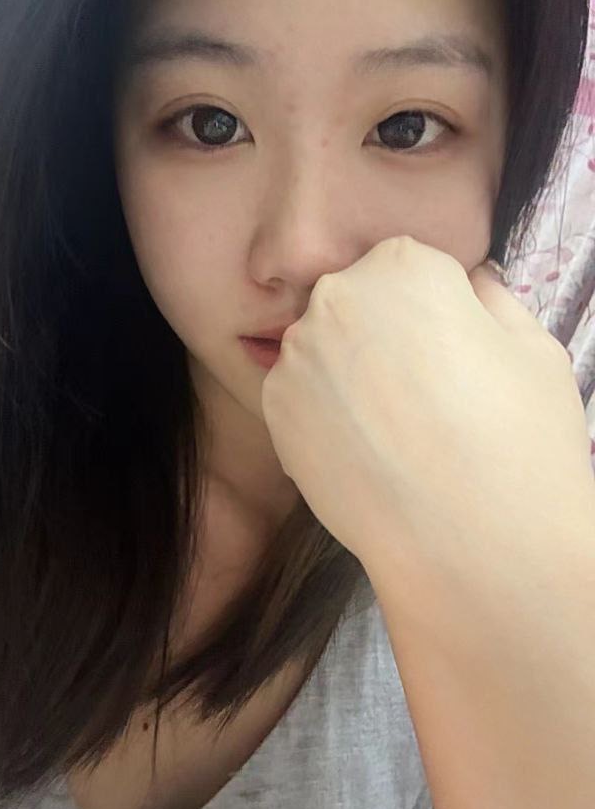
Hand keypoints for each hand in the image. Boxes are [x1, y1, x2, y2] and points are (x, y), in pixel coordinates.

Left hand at [261, 236, 594, 609]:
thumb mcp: (533, 349)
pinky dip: (326, 417)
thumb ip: (493, 299)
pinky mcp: (274, 410)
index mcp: (403, 264)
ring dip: (352, 375)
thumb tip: (472, 283)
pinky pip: (301, 396)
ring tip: (398, 433)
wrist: (468, 544)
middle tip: (426, 396)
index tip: (456, 354)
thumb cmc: (517, 441)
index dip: (438, 312)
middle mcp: (336, 297)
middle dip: (386, 337)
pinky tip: (367, 454)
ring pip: (326, 350)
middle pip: (360, 304)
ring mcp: (298, 355)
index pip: (413, 268)